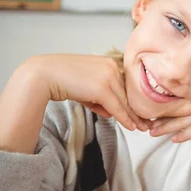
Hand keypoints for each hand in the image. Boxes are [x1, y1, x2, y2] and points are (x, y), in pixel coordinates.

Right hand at [27, 54, 149, 130]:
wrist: (43, 75)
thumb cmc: (61, 79)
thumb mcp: (85, 87)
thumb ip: (100, 97)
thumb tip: (112, 112)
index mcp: (108, 62)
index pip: (123, 85)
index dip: (132, 101)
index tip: (140, 112)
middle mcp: (111, 66)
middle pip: (127, 93)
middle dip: (137, 110)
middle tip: (147, 122)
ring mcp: (107, 76)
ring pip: (124, 102)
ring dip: (133, 117)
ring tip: (142, 128)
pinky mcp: (102, 88)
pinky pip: (117, 107)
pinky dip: (125, 118)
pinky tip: (132, 127)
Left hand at [149, 71, 190, 141]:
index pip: (185, 102)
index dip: (170, 106)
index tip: (157, 109)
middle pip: (179, 110)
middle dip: (161, 116)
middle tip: (144, 119)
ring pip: (183, 120)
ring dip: (166, 126)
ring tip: (150, 130)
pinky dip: (183, 133)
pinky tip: (172, 138)